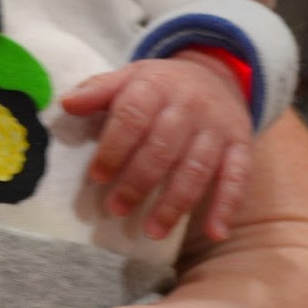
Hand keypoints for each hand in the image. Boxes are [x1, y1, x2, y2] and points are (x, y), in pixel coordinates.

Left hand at [62, 53, 252, 240]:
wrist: (215, 74)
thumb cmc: (159, 86)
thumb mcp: (128, 78)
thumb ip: (97, 90)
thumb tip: (67, 105)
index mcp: (156, 86)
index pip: (132, 117)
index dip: (114, 148)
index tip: (96, 177)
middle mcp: (189, 106)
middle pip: (163, 147)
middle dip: (138, 181)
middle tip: (117, 209)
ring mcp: (217, 127)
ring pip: (196, 168)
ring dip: (174, 203)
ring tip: (152, 232)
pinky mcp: (240, 145)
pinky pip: (238, 177)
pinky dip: (226, 206)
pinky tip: (214, 233)